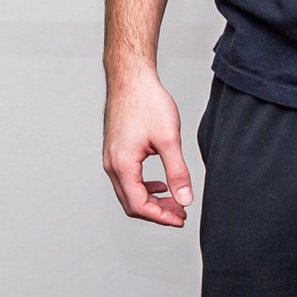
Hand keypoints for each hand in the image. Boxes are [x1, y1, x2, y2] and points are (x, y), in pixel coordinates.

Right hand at [102, 69, 193, 226]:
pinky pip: (127, 180)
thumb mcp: (169, 139)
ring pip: (129, 193)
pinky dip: (144, 187)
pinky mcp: (115, 152)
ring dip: (151, 200)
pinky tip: (161, 183)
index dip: (162, 217)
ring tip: (174, 201)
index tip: (181, 219)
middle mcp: (112, 165)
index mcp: (123, 165)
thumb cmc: (146, 102)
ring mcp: (111, 158)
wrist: (131, 78)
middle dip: (157, 212)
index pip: (140, 205)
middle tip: (180, 213)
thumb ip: (177, 172)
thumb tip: (185, 199)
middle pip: (131, 203)